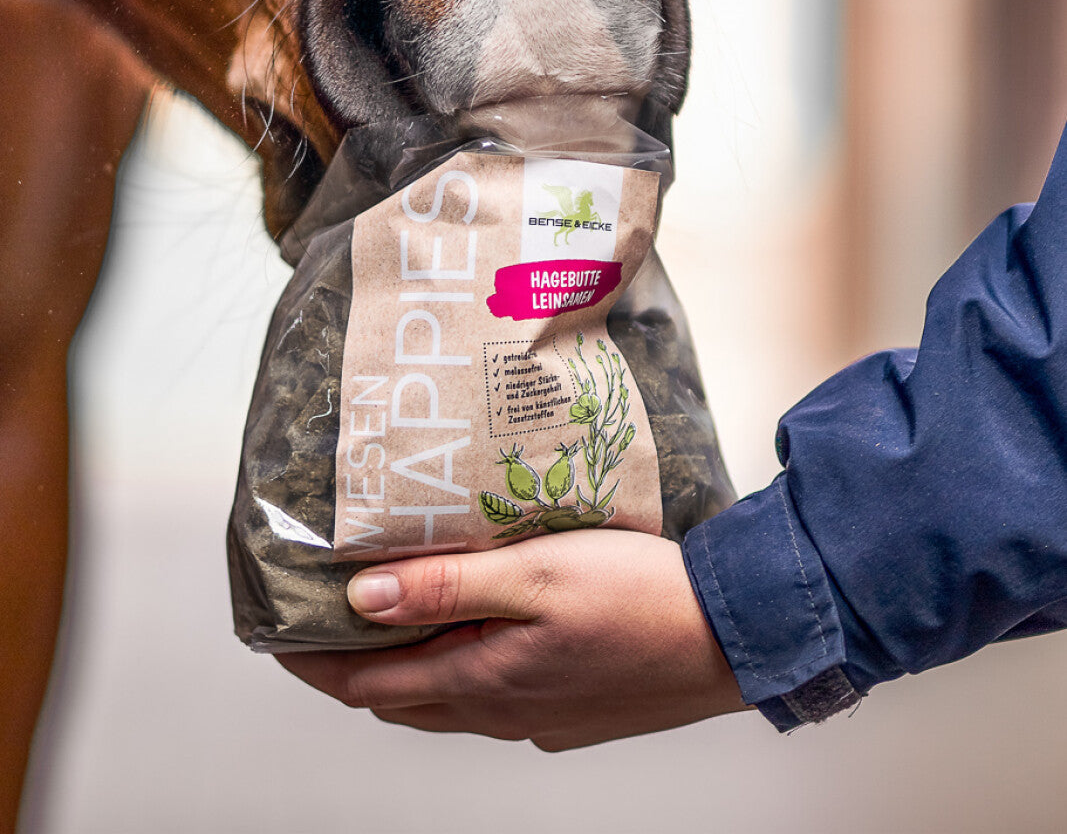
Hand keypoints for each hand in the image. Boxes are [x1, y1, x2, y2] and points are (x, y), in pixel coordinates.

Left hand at [277, 530, 747, 750]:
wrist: (730, 641)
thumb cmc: (637, 599)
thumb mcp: (533, 574)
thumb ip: (444, 584)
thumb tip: (360, 598)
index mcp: (480, 680)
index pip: (366, 682)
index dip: (312, 661)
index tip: (274, 633)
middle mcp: (499, 712)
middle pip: (397, 698)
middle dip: (349, 666)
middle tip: (320, 622)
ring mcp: (537, 721)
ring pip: (444, 703)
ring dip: (404, 670)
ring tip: (388, 621)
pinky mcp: (570, 716)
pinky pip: (490, 700)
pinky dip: (458, 672)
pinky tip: (479, 635)